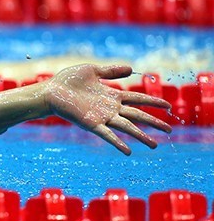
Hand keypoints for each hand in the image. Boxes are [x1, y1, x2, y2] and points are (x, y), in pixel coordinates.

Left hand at [44, 64, 171, 154]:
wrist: (50, 91)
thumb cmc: (67, 81)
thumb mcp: (92, 71)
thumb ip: (111, 71)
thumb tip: (131, 68)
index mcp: (111, 95)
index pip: (137, 99)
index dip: (152, 102)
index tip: (168, 107)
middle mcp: (110, 108)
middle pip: (137, 115)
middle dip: (153, 122)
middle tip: (170, 130)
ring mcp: (101, 117)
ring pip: (127, 127)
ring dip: (141, 136)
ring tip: (155, 145)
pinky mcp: (91, 124)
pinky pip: (107, 135)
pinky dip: (118, 142)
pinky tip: (128, 152)